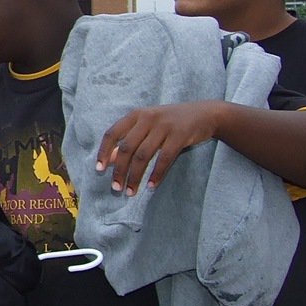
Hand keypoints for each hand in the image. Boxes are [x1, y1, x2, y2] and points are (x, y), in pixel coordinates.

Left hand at [95, 101, 221, 195]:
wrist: (205, 114)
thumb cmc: (171, 122)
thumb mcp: (148, 126)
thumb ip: (129, 139)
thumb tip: (111, 159)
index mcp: (136, 115)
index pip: (112, 133)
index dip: (104, 152)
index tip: (99, 169)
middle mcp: (147, 118)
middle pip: (126, 148)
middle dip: (119, 170)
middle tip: (115, 188)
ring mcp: (164, 126)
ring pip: (143, 156)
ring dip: (135, 176)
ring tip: (131, 191)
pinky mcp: (180, 135)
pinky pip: (164, 159)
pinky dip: (156, 174)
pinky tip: (151, 186)